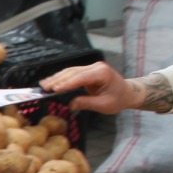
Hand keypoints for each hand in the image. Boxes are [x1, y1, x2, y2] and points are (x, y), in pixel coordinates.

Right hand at [41, 62, 155, 113]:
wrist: (128, 92)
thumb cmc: (118, 99)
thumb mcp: (104, 105)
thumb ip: (87, 103)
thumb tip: (71, 104)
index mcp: (102, 73)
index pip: (80, 77)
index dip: (66, 83)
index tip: (54, 89)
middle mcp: (96, 67)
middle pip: (73, 72)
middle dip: (57, 80)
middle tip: (44, 87)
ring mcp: (92, 67)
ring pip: (70, 71)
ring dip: (57, 78)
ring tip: (44, 84)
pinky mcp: (88, 70)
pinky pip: (72, 73)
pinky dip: (61, 78)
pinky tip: (52, 81)